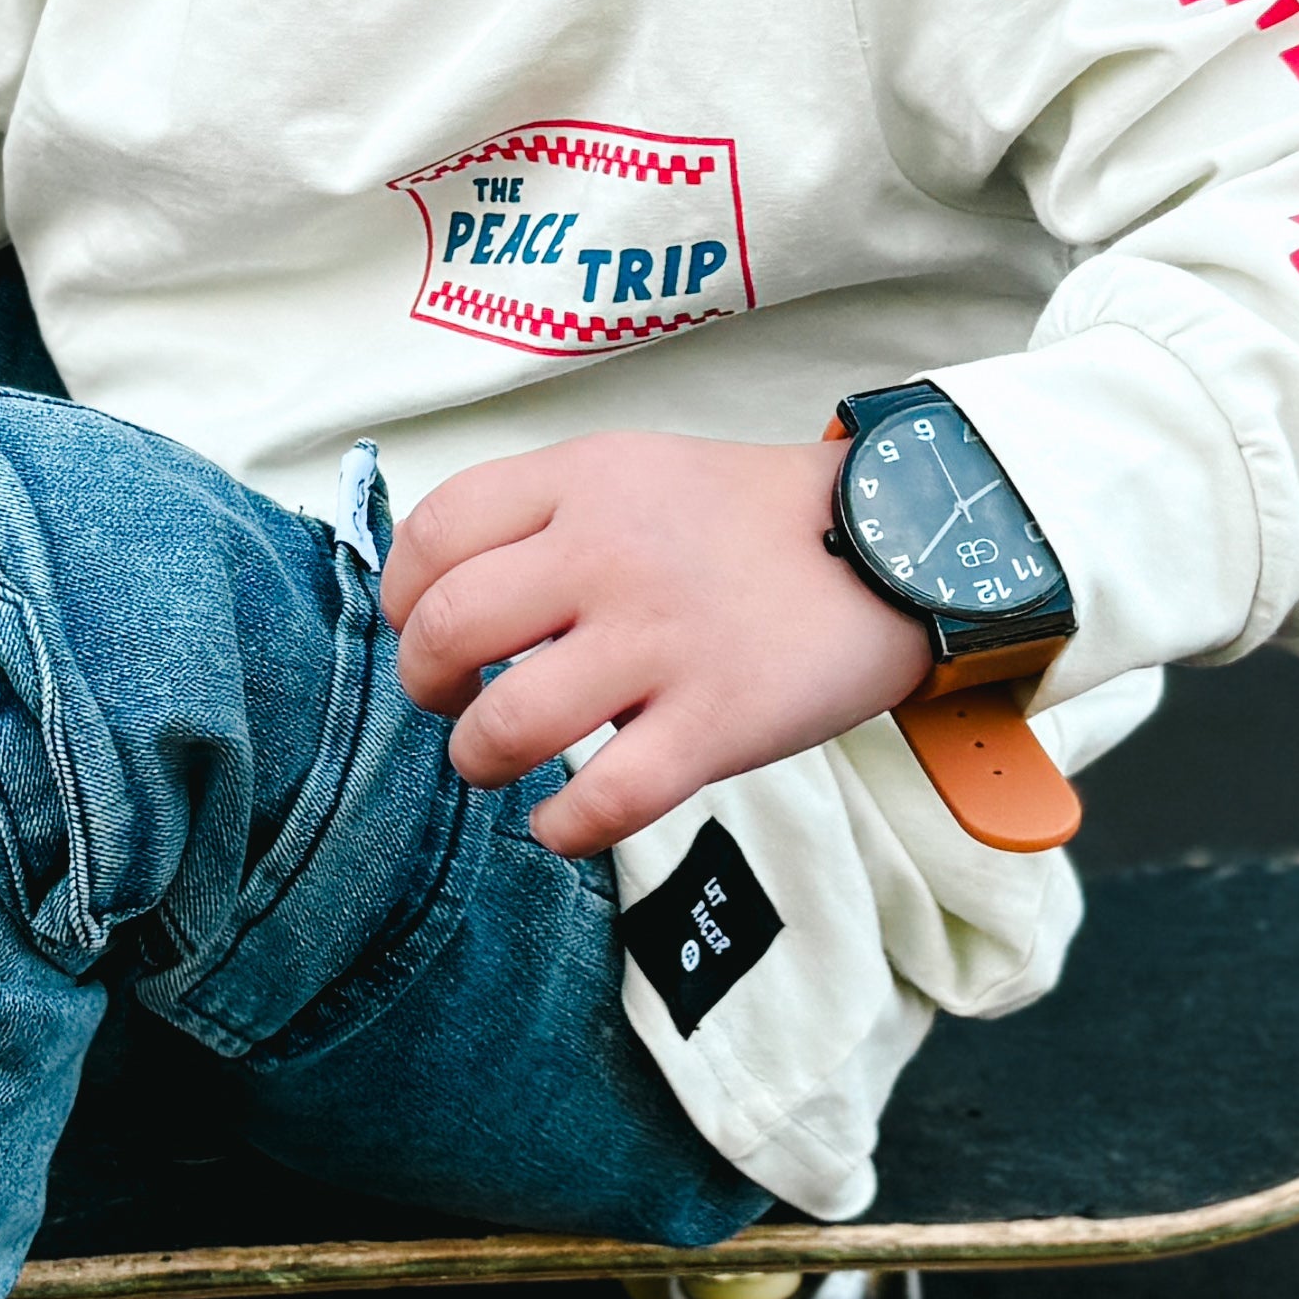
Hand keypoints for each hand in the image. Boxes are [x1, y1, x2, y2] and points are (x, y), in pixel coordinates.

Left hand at [379, 433, 933, 857]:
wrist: (898, 542)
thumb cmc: (749, 519)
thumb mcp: (637, 470)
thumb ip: (546, 515)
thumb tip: (447, 597)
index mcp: (584, 481)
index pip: (434, 532)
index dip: (400, 594)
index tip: (419, 627)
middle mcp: (610, 554)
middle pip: (448, 630)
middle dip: (423, 685)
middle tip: (450, 702)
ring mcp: (664, 641)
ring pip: (509, 725)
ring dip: (479, 760)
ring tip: (497, 762)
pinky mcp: (717, 723)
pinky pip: (603, 801)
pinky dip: (560, 828)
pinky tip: (560, 822)